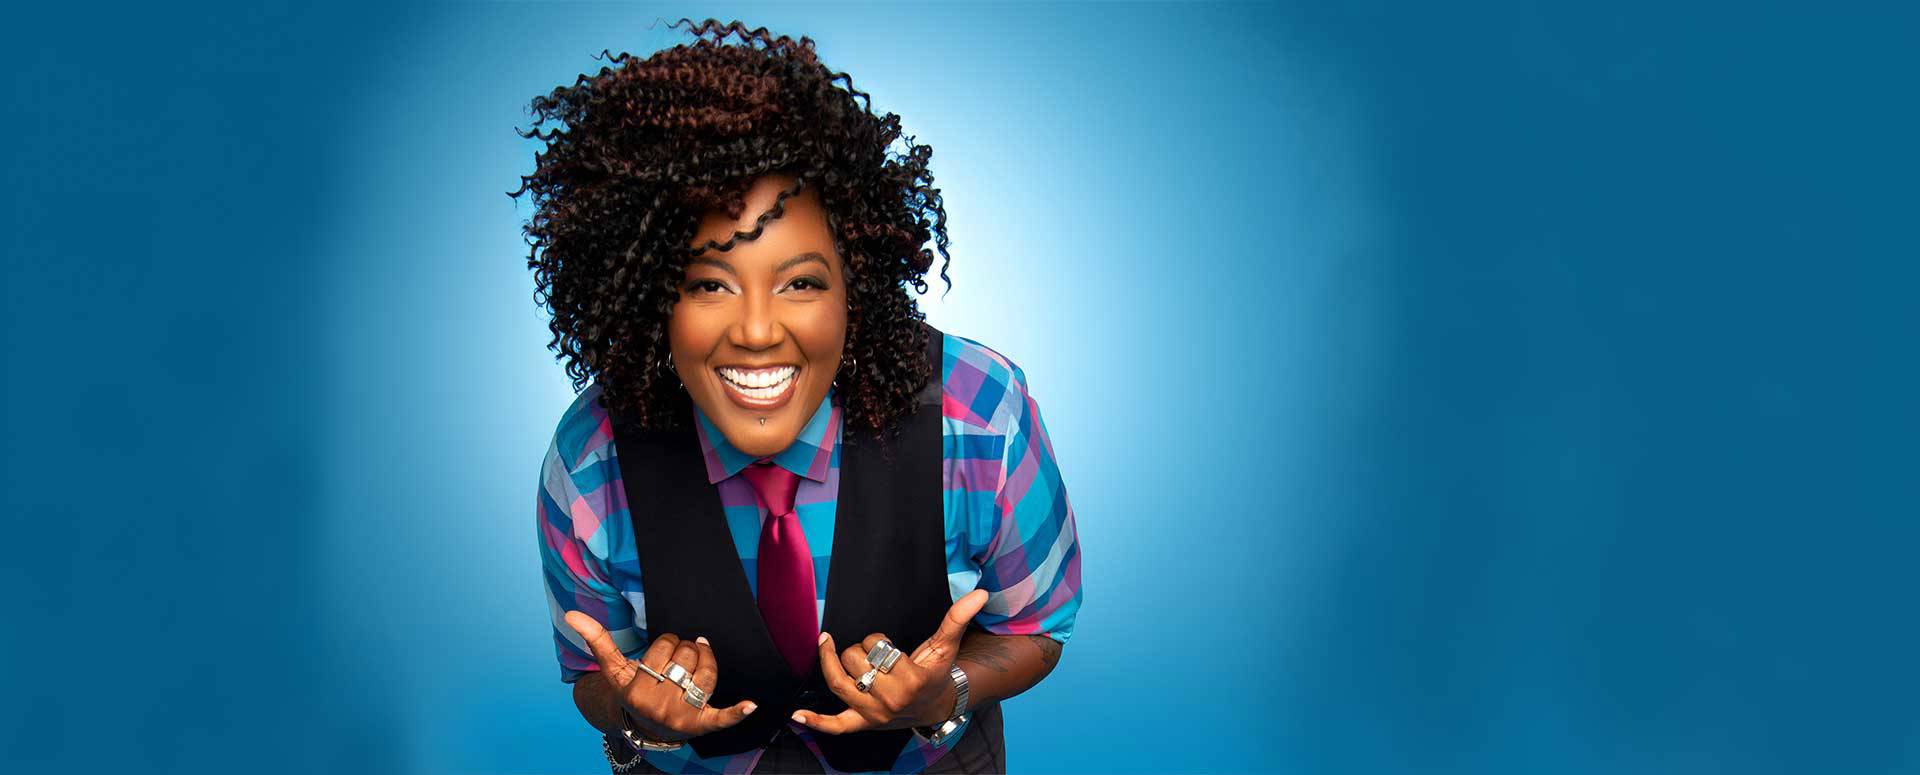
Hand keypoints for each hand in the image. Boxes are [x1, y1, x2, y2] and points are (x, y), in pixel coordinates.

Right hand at [563, 611, 757, 741]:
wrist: (645, 726)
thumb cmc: (631, 689)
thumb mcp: (613, 669)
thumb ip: (597, 640)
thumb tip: (571, 613)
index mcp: (636, 691)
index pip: (664, 647)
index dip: (668, 643)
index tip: (663, 651)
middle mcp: (659, 706)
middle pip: (687, 656)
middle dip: (686, 650)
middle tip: (678, 660)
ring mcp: (683, 717)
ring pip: (706, 673)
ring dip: (706, 659)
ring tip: (697, 661)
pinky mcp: (704, 725)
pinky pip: (722, 717)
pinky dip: (737, 711)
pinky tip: (750, 704)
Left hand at [791, 589, 988, 733]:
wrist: (937, 707)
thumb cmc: (937, 672)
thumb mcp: (946, 645)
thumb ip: (957, 618)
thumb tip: (980, 593)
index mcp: (910, 679)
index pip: (877, 647)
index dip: (877, 638)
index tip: (886, 642)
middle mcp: (890, 699)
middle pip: (855, 662)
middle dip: (859, 649)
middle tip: (870, 651)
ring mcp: (874, 714)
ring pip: (839, 683)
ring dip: (830, 662)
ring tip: (826, 643)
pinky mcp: (863, 724)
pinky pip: (836, 726)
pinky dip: (815, 723)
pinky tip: (796, 716)